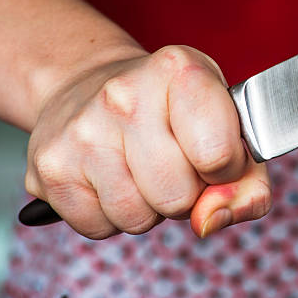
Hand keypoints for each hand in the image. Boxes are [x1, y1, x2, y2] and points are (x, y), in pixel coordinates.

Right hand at [25, 45, 270, 238]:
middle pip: (178, 197)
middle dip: (185, 194)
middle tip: (172, 162)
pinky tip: (108, 177)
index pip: (219, 156)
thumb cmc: (169, 106)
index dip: (226, 171)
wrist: (88, 82)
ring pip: (137, 219)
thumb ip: (247, 182)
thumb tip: (210, 221)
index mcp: (180, 70)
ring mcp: (82, 131)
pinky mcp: (50, 166)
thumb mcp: (226, 122)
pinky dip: (110, 215)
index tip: (215, 155)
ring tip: (138, 167)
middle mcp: (125, 95)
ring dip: (147, 207)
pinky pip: (99, 228)